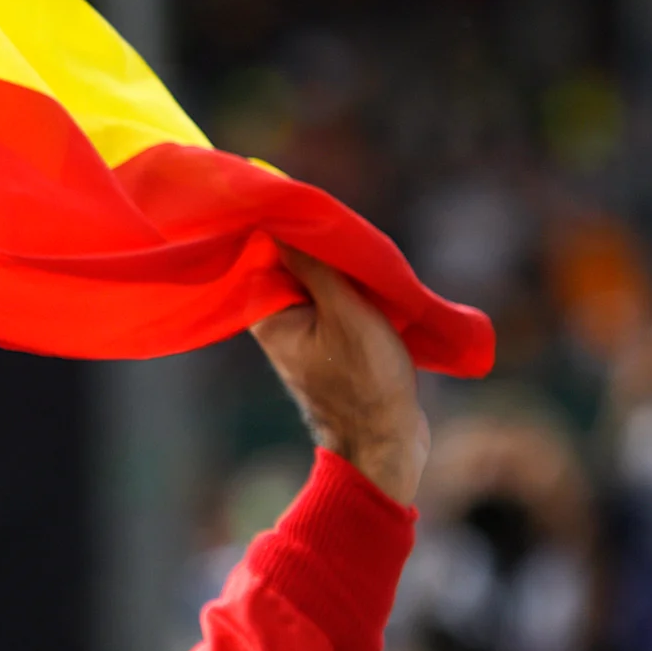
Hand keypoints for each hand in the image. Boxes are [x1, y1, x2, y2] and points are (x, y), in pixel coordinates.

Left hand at [250, 248, 430, 506]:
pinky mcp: (329, 342)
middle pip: (291, 265)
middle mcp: (276, 322)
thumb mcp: (345, 314)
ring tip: (363, 251)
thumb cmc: (366, 381)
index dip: (285, 228)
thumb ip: (314, 268)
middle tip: (346, 228)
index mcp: (267, 315)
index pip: (264, 254)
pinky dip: (350, 289)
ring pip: (317, 281)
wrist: (387, 443)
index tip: (309, 208)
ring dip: (339, 268)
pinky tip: (371, 278)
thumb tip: (279, 224)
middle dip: (317, 245)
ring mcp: (303, 333)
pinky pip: (335, 301)